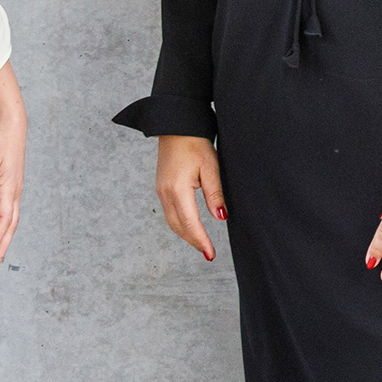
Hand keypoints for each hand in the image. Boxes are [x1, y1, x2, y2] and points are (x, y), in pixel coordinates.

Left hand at [0, 69, 27, 269]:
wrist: (12, 128)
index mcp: (9, 187)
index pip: (4, 218)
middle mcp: (14, 192)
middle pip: (11, 225)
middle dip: (3, 245)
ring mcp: (13, 192)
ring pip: (11, 221)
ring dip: (4, 238)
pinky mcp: (10, 189)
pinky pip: (8, 214)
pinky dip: (3, 227)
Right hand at [154, 134, 225, 260]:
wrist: (176, 127)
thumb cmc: (195, 143)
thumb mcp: (211, 167)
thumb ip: (215, 194)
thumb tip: (221, 217)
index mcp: (177, 190)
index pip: (190, 223)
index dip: (201, 240)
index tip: (211, 254)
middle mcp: (165, 193)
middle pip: (179, 227)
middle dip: (194, 241)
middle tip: (208, 253)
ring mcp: (161, 191)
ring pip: (172, 222)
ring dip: (186, 235)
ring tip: (202, 244)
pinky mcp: (162, 188)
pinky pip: (169, 213)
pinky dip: (180, 224)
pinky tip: (190, 227)